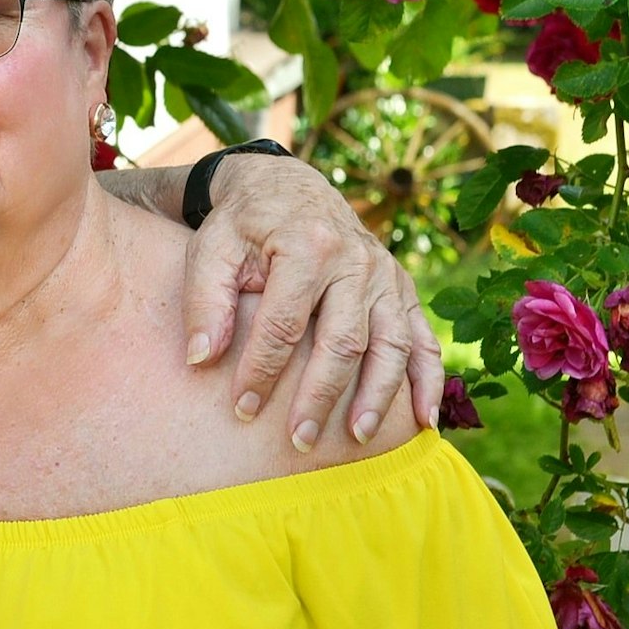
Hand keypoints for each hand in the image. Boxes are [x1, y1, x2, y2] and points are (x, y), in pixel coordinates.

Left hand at [179, 153, 442, 451]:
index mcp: (305, 246)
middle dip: (320, 396)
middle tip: (299, 441)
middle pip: (342, 341)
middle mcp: (355, 260)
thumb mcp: (211, 249)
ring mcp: (384, 274)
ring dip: (379, 396)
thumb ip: (205, 301)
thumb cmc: (243, 225)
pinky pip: (423, 337)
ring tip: (357, 438)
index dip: (262, 371)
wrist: (286, 188)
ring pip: (391, 344)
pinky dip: (428, 379)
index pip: (283, 324)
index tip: (241, 409)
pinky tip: (425, 421)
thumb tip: (200, 360)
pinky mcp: (402, 287)